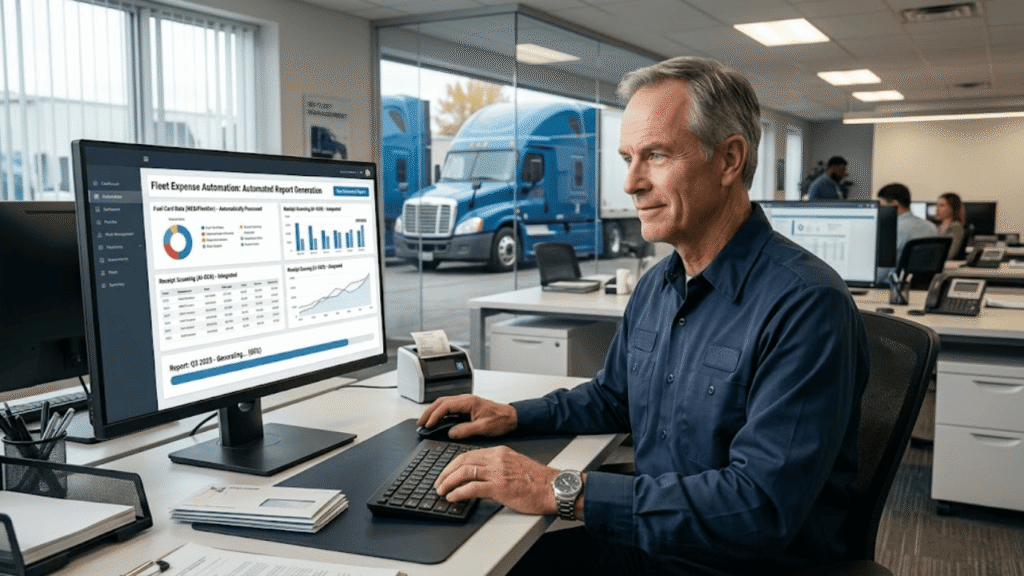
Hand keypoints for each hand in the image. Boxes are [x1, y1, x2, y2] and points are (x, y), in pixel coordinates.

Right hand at [417, 394, 516, 439]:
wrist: (512, 417)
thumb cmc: (501, 420)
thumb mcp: (484, 428)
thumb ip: (466, 430)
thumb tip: (451, 432)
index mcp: (469, 402)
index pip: (445, 406)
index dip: (434, 415)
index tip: (428, 424)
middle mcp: (466, 400)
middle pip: (441, 402)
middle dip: (429, 412)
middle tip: (421, 422)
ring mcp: (466, 402)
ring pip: (444, 403)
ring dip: (434, 411)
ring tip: (426, 421)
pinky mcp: (467, 407)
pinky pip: (450, 407)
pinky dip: (441, 412)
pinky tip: (438, 420)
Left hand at [434, 445, 558, 514]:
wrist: (554, 488)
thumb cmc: (539, 481)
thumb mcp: (515, 465)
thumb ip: (498, 467)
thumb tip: (481, 477)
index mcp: (500, 452)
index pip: (469, 454)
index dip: (454, 464)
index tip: (447, 472)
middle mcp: (497, 459)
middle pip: (462, 460)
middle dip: (446, 472)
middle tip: (438, 482)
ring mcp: (497, 472)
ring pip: (464, 472)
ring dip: (448, 482)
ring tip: (442, 490)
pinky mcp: (499, 487)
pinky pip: (472, 488)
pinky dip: (459, 492)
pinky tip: (453, 497)